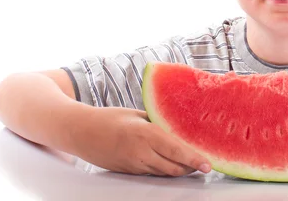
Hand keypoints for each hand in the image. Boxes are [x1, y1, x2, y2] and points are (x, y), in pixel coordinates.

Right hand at [69, 107, 210, 175]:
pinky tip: (171, 163)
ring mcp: (134, 165)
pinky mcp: (128, 171)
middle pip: (173, 167)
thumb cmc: (108, 118)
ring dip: (178, 169)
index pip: (176, 150)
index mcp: (145, 134)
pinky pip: (152, 173)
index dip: (194, 159)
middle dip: (190, 167)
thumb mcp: (136, 114)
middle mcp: (141, 152)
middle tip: (203, 164)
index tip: (208, 164)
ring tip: (191, 164)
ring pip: (164, 172)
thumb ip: (157, 120)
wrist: (80, 132)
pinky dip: (164, 169)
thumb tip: (177, 124)